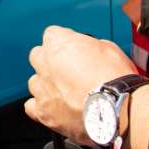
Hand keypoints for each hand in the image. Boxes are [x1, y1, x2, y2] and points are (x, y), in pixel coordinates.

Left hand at [25, 25, 140, 142]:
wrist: (117, 109)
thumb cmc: (116, 79)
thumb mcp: (108, 48)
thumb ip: (88, 47)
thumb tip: (88, 52)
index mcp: (58, 43)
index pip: (52, 35)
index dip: (65, 43)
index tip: (75, 50)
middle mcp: (44, 64)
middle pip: (38, 56)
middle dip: (51, 61)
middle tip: (69, 71)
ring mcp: (42, 89)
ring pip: (35, 83)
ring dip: (47, 85)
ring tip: (66, 93)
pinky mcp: (44, 113)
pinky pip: (32, 107)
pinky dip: (41, 107)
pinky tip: (55, 109)